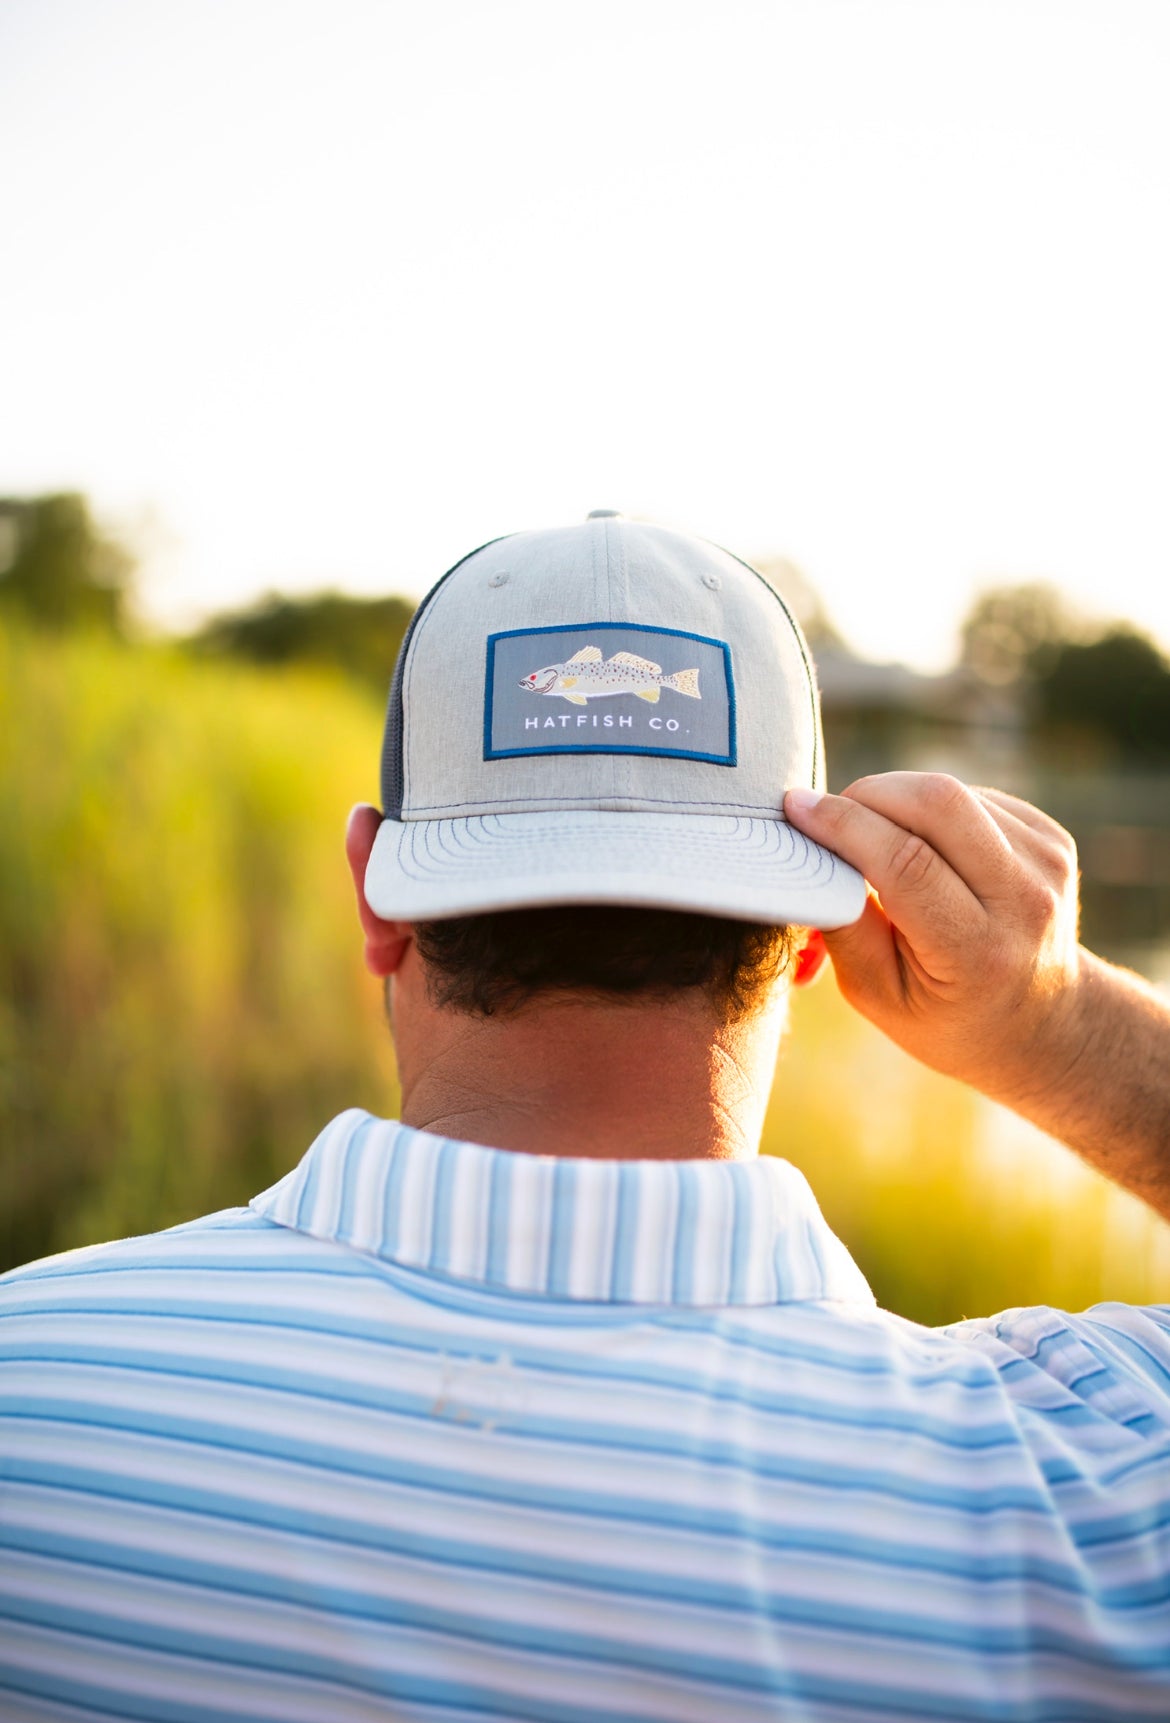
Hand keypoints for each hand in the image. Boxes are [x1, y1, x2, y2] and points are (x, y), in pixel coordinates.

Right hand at [784, 773, 1084, 1110]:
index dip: (845, 825)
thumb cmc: (945, 1015)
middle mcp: (1025, 901)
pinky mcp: (1052, 839)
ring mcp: (1047, 864)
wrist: (1042, 1022)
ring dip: (897, 802)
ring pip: (953, 793)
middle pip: (939, 803)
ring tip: (877, 844)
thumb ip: (843, 928)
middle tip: (831, 815)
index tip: (797, 808)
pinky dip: (929, 812)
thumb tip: (811, 851)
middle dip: (869, 793)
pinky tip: (926, 850)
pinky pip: (973, 798)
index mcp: (978, 953)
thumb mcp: (878, 996)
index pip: (907, 863)